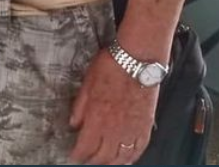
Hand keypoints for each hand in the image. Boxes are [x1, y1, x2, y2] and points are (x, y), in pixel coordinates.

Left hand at [69, 49, 157, 163]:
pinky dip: (131, 158)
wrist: (137, 61)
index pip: (86, 146)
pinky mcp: (145, 127)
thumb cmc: (111, 68)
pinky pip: (138, 150)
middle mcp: (115, 129)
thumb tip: (73, 124)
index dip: (78, 155)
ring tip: (102, 164)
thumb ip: (80, 108)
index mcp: (98, 119)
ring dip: (110, 163)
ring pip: (121, 157)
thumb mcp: (86, 85)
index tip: (73, 157)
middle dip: (92, 162)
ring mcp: (132, 130)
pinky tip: (126, 160)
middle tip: (85, 162)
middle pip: (103, 156)